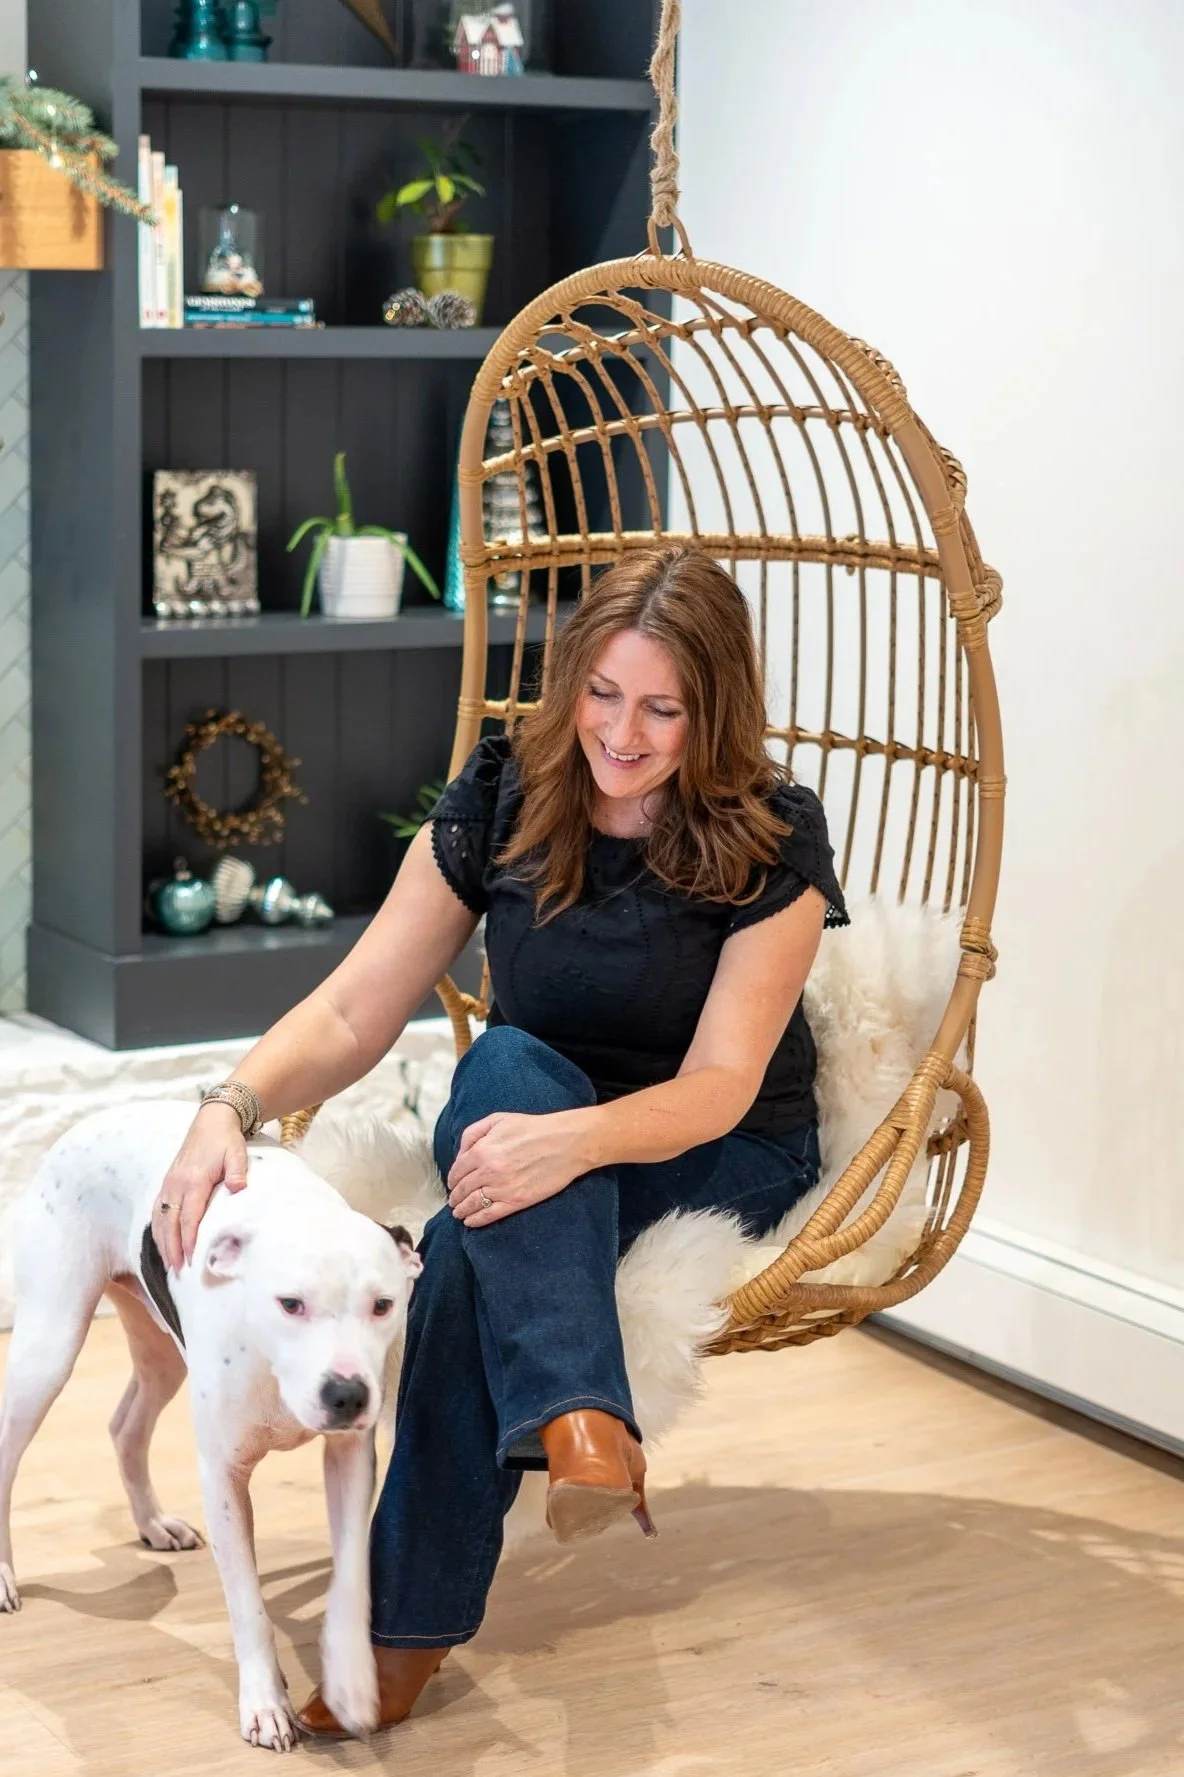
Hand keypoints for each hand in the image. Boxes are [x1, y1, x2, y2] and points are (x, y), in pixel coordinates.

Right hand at [153, 1100, 249, 1271]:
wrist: (211, 1120)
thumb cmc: (226, 1139)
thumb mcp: (237, 1152)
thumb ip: (237, 1171)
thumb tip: (238, 1189)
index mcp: (194, 1180)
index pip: (189, 1216)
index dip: (188, 1239)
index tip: (190, 1259)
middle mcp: (177, 1183)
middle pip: (171, 1222)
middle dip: (172, 1248)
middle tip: (176, 1271)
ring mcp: (169, 1182)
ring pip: (161, 1218)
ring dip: (162, 1241)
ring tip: (167, 1263)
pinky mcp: (167, 1181)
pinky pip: (157, 1209)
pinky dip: (157, 1227)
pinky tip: (160, 1241)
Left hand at [447, 1110, 591, 1226]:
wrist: (566, 1142)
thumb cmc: (533, 1128)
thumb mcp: (498, 1120)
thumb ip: (473, 1133)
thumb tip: (460, 1154)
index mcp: (482, 1150)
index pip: (457, 1171)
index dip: (452, 1179)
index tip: (452, 1183)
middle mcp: (488, 1171)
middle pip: (462, 1189)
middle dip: (455, 1196)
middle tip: (453, 1200)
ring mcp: (502, 1188)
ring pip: (472, 1204)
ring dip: (461, 1210)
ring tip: (458, 1213)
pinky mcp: (517, 1201)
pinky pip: (489, 1215)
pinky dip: (476, 1220)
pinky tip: (470, 1221)